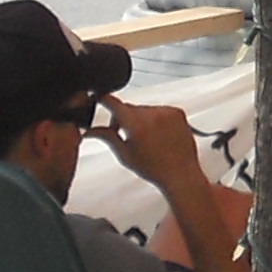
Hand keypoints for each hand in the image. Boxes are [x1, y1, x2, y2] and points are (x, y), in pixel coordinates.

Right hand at [94, 97, 209, 196]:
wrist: (180, 174)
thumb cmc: (154, 169)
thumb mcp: (125, 155)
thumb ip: (107, 137)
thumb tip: (90, 130)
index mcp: (136, 125)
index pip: (114, 103)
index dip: (102, 99)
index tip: (97, 97)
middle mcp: (152, 115)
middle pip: (129, 108)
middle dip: (123, 119)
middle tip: (124, 136)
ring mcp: (166, 112)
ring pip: (144, 109)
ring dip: (140, 119)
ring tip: (145, 139)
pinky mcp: (177, 112)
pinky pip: (159, 110)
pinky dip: (156, 118)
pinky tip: (158, 135)